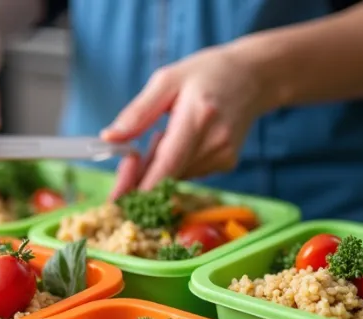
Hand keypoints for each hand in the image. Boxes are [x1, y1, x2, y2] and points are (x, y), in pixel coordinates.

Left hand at [101, 44, 276, 197]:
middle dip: (141, 174)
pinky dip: (176, 163)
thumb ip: (138, 112)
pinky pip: (189, 172)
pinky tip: (182, 139)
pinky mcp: (227, 164)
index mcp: (198, 117)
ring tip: (166, 132)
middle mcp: (215, 142)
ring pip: (175, 176)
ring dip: (159, 164)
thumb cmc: (206, 73)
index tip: (115, 201)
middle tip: (128, 159)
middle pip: (167, 175)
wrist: (253, 76)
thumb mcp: (167, 80)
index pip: (166, 164)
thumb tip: (109, 138)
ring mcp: (223, 156)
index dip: (139, 186)